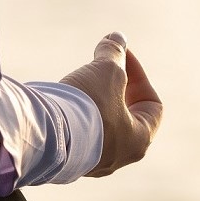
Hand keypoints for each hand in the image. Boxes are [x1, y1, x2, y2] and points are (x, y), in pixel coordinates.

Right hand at [61, 33, 162, 177]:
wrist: (47, 135)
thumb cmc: (87, 106)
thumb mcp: (106, 71)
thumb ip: (114, 53)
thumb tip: (117, 38)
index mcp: (138, 139)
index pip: (152, 105)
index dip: (139, 75)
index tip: (120, 57)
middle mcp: (118, 157)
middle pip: (124, 116)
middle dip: (113, 89)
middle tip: (98, 71)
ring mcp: (91, 163)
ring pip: (98, 128)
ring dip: (92, 104)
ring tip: (76, 86)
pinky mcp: (66, 161)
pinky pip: (75, 136)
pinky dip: (72, 118)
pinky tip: (60, 104)